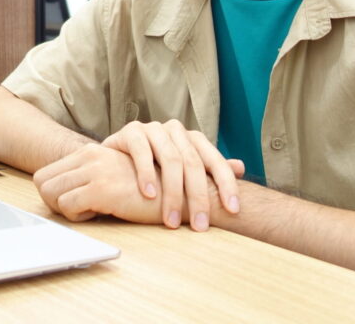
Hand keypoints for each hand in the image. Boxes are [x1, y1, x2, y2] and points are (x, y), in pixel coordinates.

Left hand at [33, 143, 166, 223]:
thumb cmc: (145, 190)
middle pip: (41, 182)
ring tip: (94, 210)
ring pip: (49, 194)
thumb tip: (60, 194)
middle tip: (79, 210)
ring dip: (67, 209)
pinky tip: (102, 213)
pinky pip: (67, 206)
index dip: (54, 193)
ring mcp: (94, 170)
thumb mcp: (112, 175)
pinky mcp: (100, 188)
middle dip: (54, 203)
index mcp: (90, 152)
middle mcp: (89, 156)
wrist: (175, 194)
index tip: (74, 202)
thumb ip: (89, 177)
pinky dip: (79, 216)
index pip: (45, 173)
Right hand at [102, 120, 243, 230]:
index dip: (226, 185)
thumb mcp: (182, 172)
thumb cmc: (153, 170)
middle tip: (199, 226)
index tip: (232, 210)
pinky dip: (146, 174)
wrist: (113, 160)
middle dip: (198, 197)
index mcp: (192, 139)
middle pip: (193, 163)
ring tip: (171, 221)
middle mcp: (175, 130)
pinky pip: (141, 151)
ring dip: (172, 193)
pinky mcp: (131, 131)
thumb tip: (240, 168)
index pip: (215, 160)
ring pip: (170, 158)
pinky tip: (148, 194)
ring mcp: (153, 128)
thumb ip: (208, 170)